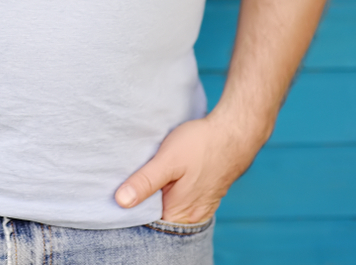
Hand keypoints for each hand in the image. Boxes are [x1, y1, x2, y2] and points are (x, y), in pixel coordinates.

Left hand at [114, 114, 263, 223]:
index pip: (147, 223)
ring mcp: (201, 206)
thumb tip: (121, 201)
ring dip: (158, 196)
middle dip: (145, 202)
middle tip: (135, 180)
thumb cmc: (200, 144)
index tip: (123, 192)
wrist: (234, 132)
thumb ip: (144, 182)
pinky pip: (182, 200)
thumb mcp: (166, 161)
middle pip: (159, 217)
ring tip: (151, 176)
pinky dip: (172, 191)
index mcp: (179, 214)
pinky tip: (168, 176)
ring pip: (170, 207)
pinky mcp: (206, 195)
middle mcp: (192, 216)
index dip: (133, 210)